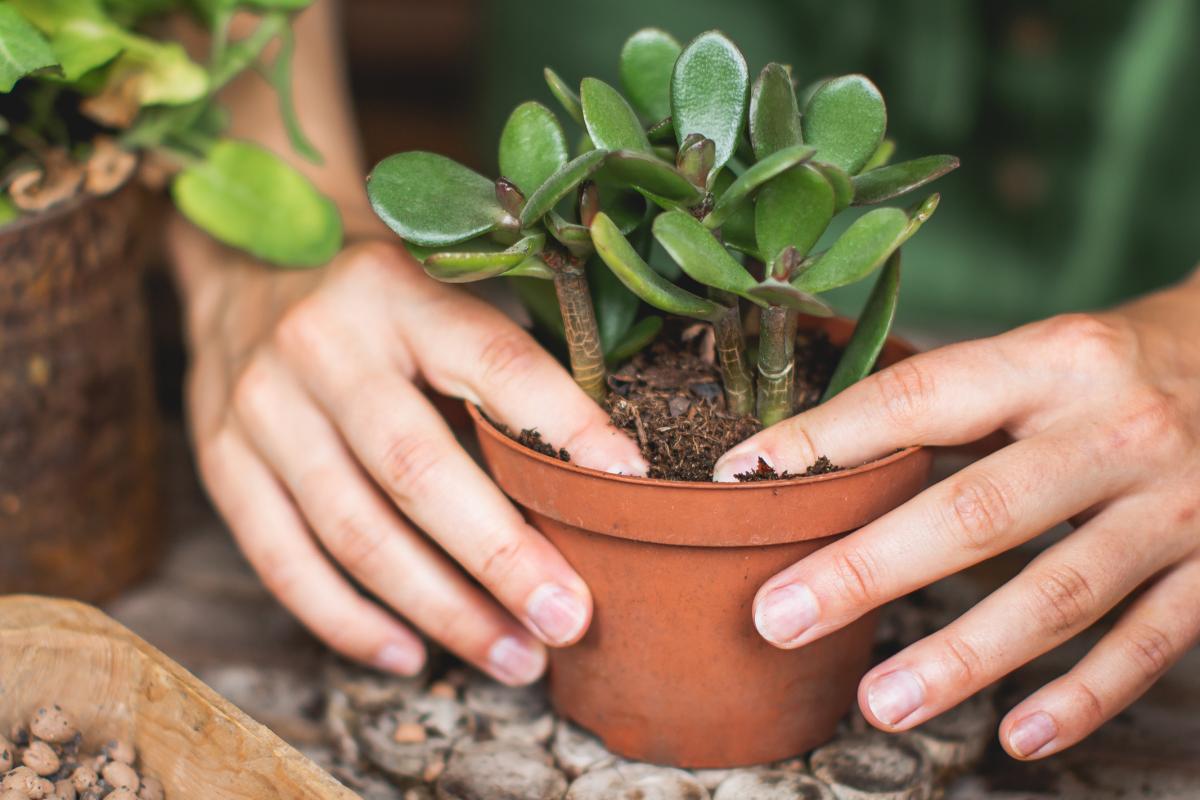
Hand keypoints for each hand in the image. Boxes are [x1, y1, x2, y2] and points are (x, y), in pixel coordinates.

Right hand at [176, 222, 646, 684]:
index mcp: (397, 290)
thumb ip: (506, 365)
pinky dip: (349, 620)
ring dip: (441, 610)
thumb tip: (603, 471)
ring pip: (353, 532)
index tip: (628, 488)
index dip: (563, 427)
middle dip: (501, 558)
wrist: (245, 269)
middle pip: (418, 470)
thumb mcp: (443, 293)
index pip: (495, 364)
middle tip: (569, 621)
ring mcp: (261, 405)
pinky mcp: (220, 458)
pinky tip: (412, 654)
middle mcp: (321, 344)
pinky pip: (282, 560)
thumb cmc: (379, 297)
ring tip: (513, 656)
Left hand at [714, 282, 1199, 758]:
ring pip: (1060, 593)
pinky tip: (1020, 736)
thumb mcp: (1039, 355)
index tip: (742, 478)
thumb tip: (813, 462)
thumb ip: (948, 404)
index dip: (824, 439)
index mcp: (1054, 360)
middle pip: (979, 510)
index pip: (917, 399)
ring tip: (878, 702)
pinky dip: (1085, 696)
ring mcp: (1176, 504)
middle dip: (870, 570)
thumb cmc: (1115, 368)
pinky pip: (1148, 642)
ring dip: (964, 656)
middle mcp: (1116, 430)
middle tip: (780, 618)